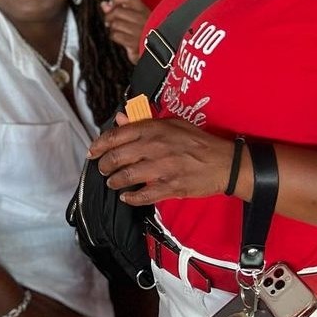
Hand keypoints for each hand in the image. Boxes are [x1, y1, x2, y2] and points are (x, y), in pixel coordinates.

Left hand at [87, 113, 235, 205]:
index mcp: (154, 129)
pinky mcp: (170, 187)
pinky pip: (143, 195)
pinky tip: (126, 197)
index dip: (99, 145)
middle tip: (102, 169)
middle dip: (104, 165)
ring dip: (114, 182)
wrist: (224, 163)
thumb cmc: (198, 141)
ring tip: (112, 183)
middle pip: (117, 157)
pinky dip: (131, 198)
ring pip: (126, 177)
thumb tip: (120, 119)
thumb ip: (143, 122)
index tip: (92, 151)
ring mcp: (162, 168)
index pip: (116, 136)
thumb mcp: (172, 124)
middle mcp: (154, 147)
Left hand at [101, 0, 150, 63]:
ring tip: (116, 30)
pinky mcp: (136, 44)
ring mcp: (141, 32)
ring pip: (115, 24)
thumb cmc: (143, 32)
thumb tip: (104, 4)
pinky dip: (114, 36)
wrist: (157, 50)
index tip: (111, 4)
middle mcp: (144, 20)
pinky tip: (119, 38)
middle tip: (109, 20)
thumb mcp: (134, 19)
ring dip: (112, 28)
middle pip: (118, 11)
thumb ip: (119, 9)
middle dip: (109, 16)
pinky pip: (117, 36)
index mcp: (145, 11)